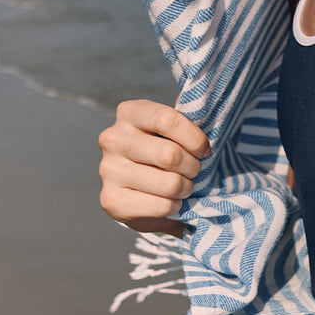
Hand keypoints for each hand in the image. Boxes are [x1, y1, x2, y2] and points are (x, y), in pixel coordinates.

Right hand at [98, 100, 210, 235]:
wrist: (137, 189)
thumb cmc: (163, 151)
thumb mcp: (172, 130)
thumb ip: (186, 119)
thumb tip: (202, 108)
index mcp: (129, 113)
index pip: (167, 120)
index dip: (195, 138)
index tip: (205, 150)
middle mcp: (113, 139)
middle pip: (170, 155)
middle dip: (193, 167)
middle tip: (194, 170)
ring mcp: (108, 170)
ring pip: (169, 184)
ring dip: (186, 188)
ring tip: (184, 186)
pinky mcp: (111, 200)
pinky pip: (161, 206)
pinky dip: (175, 206)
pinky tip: (170, 201)